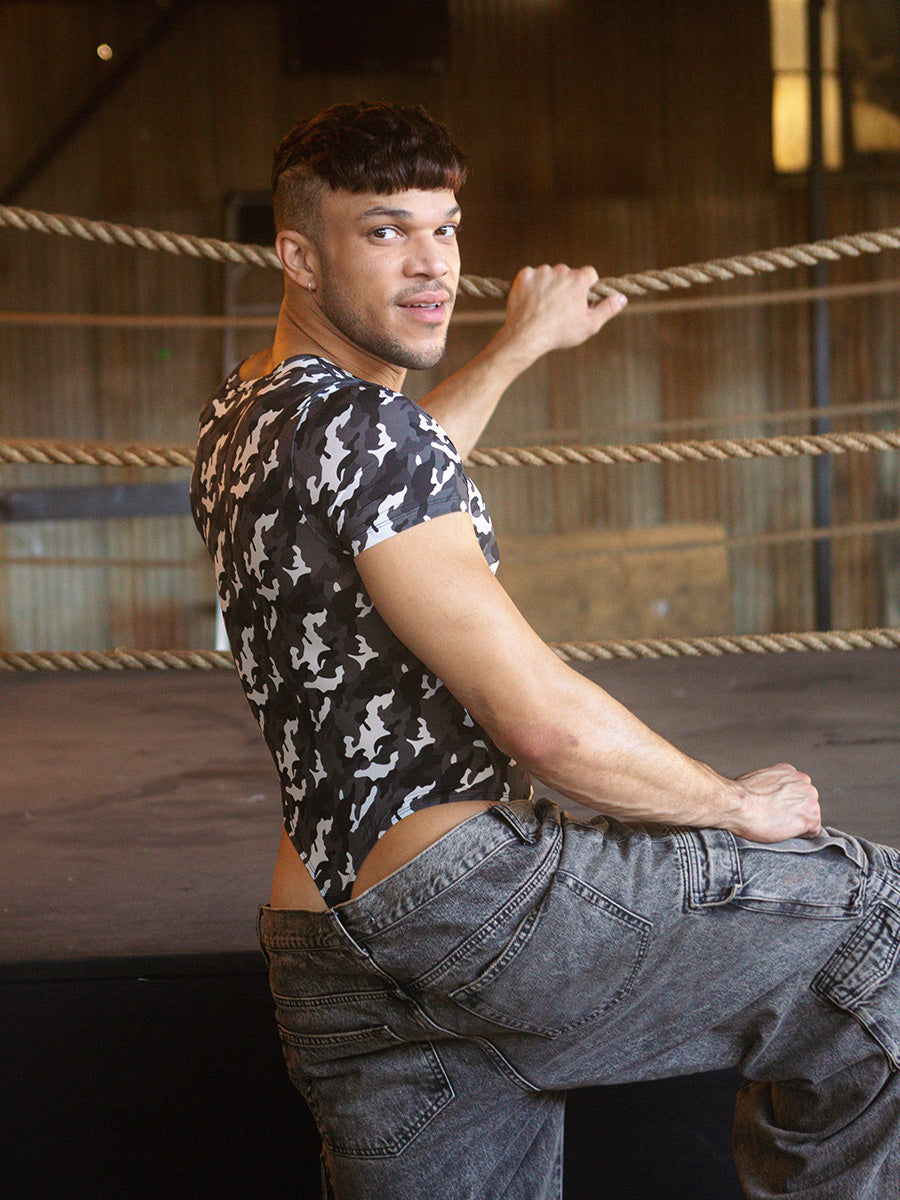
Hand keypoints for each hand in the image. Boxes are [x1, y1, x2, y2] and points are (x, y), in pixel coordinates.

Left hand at [501, 264, 626, 365]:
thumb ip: (608, 309)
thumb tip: (622, 298)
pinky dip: (532, 287)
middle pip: (568, 275)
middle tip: (561, 309)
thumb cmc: (560, 332)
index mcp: (578, 279)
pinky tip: (531, 302)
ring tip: (544, 308)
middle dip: (567, 287)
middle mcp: (561, 270)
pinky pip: (531, 277)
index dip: (587, 287)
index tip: (581, 300)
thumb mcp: (590, 325)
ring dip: (549, 286)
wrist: (526, 335)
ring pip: (549, 275)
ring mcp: (541, 272)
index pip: (590, 274)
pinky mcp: (524, 275)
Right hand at [724, 763, 821, 842]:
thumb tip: (768, 795)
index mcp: (790, 772)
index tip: (776, 810)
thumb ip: (771, 785)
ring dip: (798, 824)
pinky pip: (813, 831)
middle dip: (795, 812)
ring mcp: (809, 799)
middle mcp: (803, 782)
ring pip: (811, 817)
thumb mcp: (757, 780)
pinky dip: (801, 835)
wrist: (737, 805)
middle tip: (776, 819)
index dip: (787, 803)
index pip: (798, 791)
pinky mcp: (810, 817)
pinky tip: (785, 832)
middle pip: (807, 803)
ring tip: (779, 826)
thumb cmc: (740, 796)